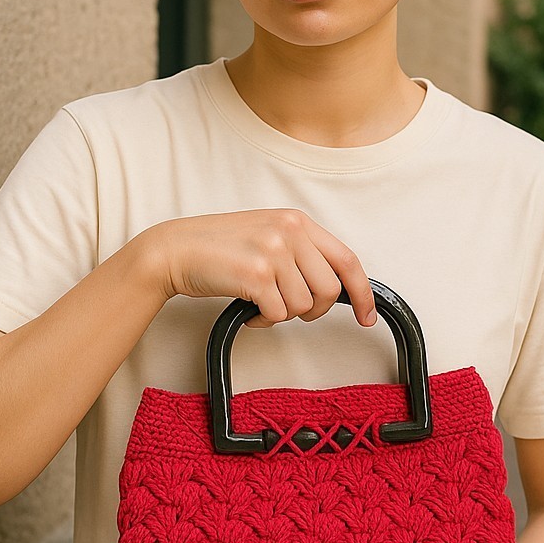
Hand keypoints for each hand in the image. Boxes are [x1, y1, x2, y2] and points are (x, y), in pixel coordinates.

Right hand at [152, 209, 375, 327]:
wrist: (176, 249)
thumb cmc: (220, 246)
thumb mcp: (268, 235)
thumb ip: (302, 252)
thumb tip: (335, 287)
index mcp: (298, 221)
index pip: (348, 260)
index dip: (363, 293)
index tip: (367, 316)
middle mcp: (290, 232)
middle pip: (330, 290)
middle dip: (313, 310)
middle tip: (290, 308)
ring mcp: (273, 252)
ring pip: (304, 306)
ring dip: (283, 314)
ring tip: (262, 302)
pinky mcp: (256, 275)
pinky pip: (279, 315)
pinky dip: (264, 320)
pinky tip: (250, 308)